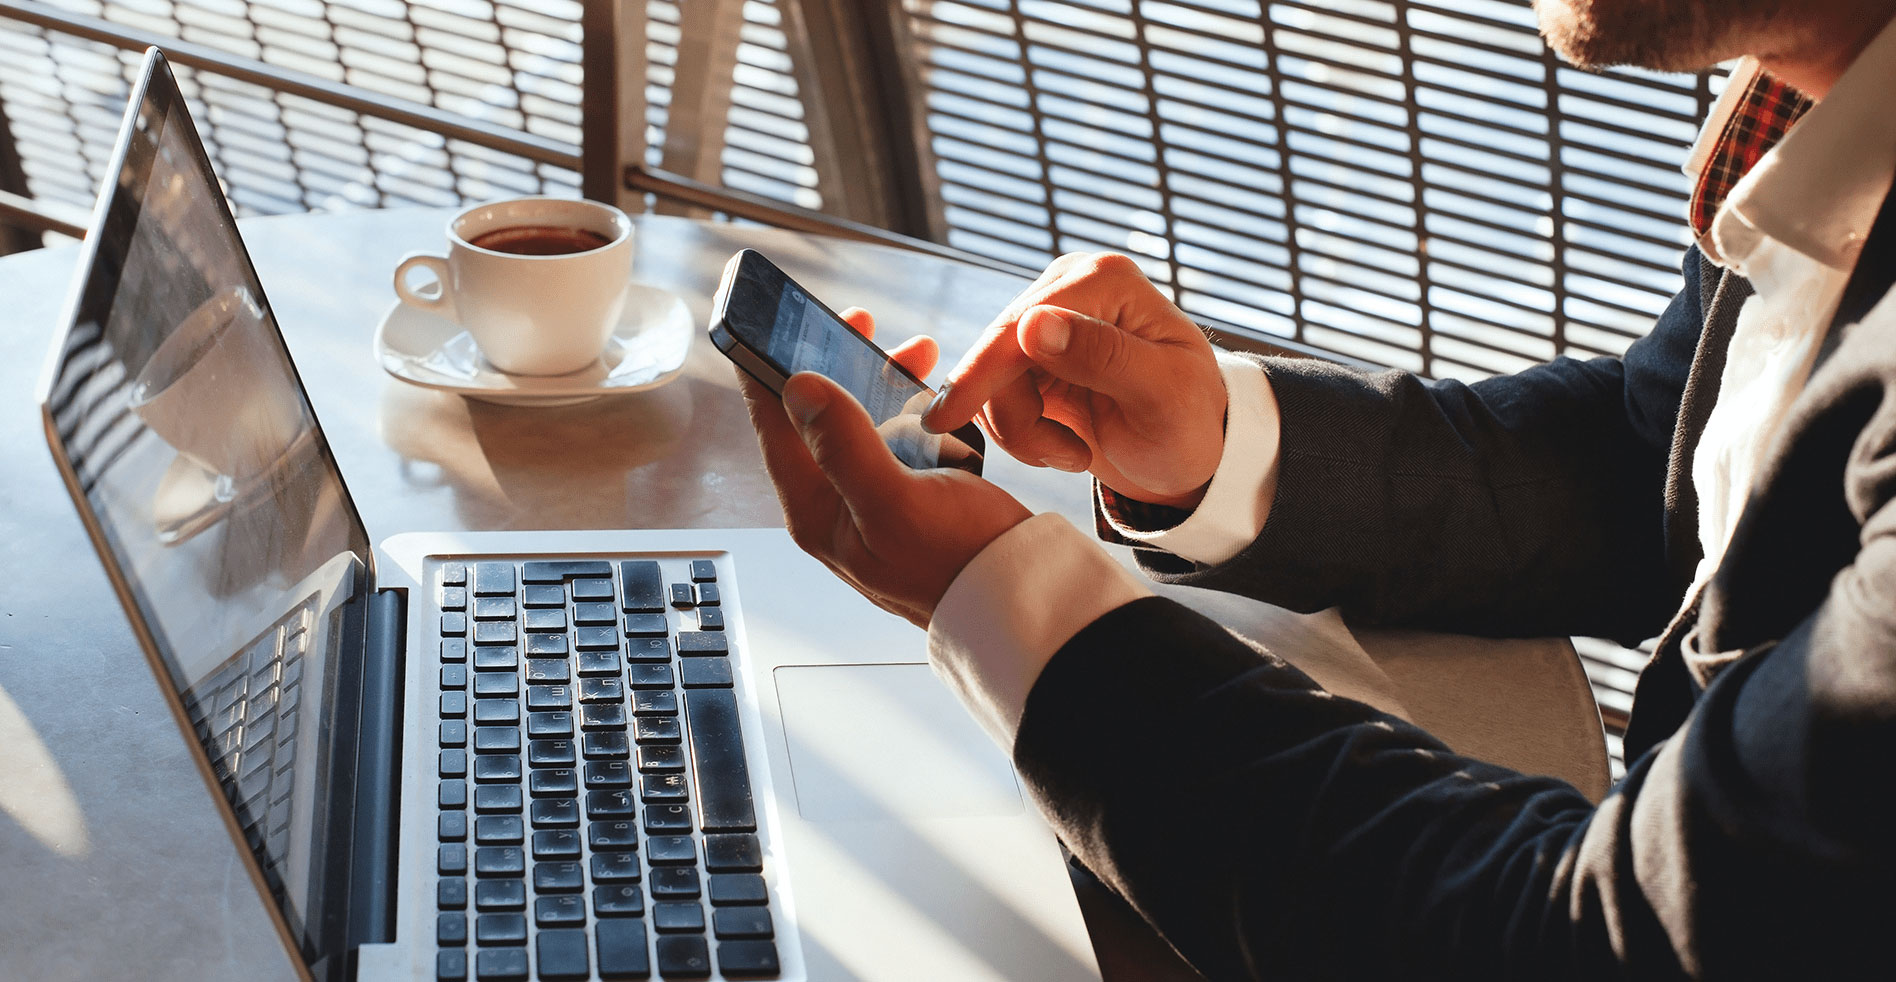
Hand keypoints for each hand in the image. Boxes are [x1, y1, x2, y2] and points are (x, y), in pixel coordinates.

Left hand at [737, 308, 1033, 627]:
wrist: (1019, 599)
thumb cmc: (960, 564)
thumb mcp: (896, 501)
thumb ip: (843, 446)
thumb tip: (798, 388)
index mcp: (817, 510)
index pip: (773, 426)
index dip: (765, 367)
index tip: (769, 319)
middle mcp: (836, 505)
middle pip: (815, 417)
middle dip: (836, 363)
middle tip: (859, 322)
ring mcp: (872, 501)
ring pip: (859, 422)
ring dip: (879, 380)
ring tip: (915, 351)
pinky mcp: (910, 496)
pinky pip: (895, 438)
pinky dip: (908, 406)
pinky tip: (930, 389)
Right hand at [921, 252, 1226, 508]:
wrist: (1191, 455)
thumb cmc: (1191, 425)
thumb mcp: (1161, 396)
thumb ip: (1102, 356)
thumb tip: (1033, 323)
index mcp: (1105, 280)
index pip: (1022, 325)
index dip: (980, 372)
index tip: (945, 419)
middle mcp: (1071, 287)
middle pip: (997, 353)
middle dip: (1020, 418)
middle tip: (1066, 459)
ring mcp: (1049, 321)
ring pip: (989, 382)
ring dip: (1023, 432)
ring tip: (1074, 455)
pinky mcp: (1033, 357)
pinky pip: (995, 398)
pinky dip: (1022, 434)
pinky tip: (1062, 446)